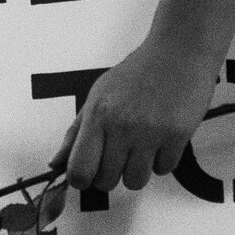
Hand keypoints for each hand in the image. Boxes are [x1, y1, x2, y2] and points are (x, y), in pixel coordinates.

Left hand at [54, 38, 222, 191]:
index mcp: (98, 115)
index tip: (89, 173)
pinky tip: (161, 139)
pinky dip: (162, 160)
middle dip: (111, 174)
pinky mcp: (177, 136)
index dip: (82, 180)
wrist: (178, 52)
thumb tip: (55, 164)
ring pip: (136, 182)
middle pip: (107, 182)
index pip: (79, 170)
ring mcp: (151, 132)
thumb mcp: (98, 95)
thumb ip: (75, 133)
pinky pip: (164, 170)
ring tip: (142, 147)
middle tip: (119, 154)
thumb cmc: (137, 73)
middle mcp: (122, 126)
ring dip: (137, 170)